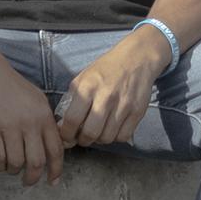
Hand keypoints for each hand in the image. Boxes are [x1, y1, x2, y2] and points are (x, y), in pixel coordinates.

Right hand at [0, 60, 64, 186]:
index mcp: (44, 117)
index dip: (56, 170)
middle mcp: (30, 124)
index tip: (52, 181)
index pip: (56, 150)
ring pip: (16, 162)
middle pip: (37, 161)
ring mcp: (9, 127)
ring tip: (10, 169)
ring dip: (13, 171)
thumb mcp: (38, 100)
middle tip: (28, 182)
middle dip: (33, 177)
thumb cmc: (13, 87)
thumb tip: (54, 146)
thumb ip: (47, 122)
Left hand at [58, 31, 170, 147]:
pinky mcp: (137, 111)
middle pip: (90, 133)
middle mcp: (105, 97)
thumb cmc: (105, 69)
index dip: (66, 134)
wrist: (136, 59)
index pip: (72, 120)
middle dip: (82, 140)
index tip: (65, 137)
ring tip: (97, 132)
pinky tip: (111, 129)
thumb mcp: (82, 78)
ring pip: (107, 137)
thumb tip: (63, 125)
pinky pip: (123, 136)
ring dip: (99, 140)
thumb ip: (72, 100)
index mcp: (87, 88)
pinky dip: (115, 137)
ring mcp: (123, 105)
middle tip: (81, 138)